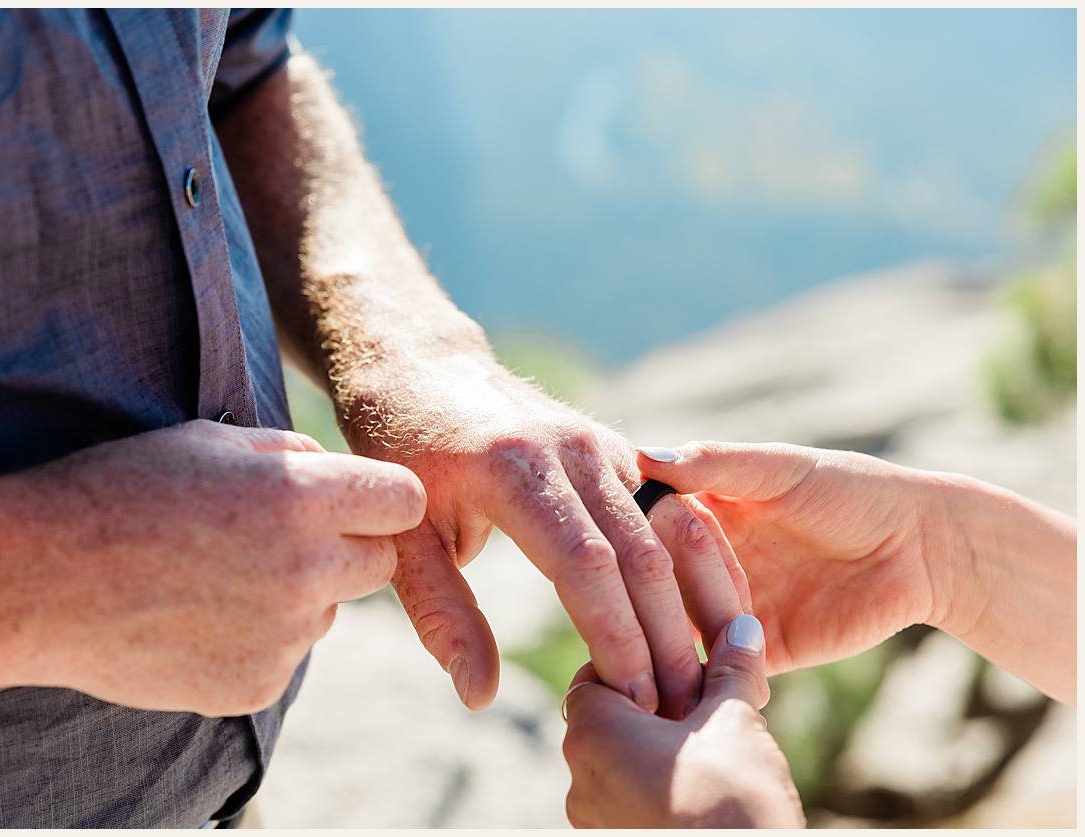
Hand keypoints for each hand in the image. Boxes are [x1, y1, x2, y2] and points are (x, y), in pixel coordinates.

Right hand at [0, 420, 425, 721]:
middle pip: (378, 563)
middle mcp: (307, 569)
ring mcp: (283, 637)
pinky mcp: (255, 686)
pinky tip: (187, 620)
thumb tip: (334, 471)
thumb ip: (287, 456)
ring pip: (325, 613)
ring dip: (292, 596)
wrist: (38, 579)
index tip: (344, 500)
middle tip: (269, 539)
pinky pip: (280, 657)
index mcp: (300, 498)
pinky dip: (249, 642)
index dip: (374, 498)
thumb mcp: (204, 441)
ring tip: (208, 579)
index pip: (403, 501)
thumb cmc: (115, 492)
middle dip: (342, 547)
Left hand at [340, 360, 702, 716]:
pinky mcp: (618, 449)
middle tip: (675, 709)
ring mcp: (603, 444)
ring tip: (690, 680)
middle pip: (640, 555)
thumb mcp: (403, 537)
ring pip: (665, 538)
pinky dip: (681, 574)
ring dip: (683, 611)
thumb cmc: (399, 457)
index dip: (614, 635)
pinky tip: (691, 626)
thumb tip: (477, 695)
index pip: (585, 565)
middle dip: (662, 638)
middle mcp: (572, 450)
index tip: (631, 697)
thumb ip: (441, 614)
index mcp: (515, 468)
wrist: (418, 368)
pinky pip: (664, 518)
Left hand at [561, 613, 805, 827]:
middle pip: (606, 719)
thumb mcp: (736, 723)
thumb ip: (730, 670)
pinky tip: (701, 790)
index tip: (680, 667)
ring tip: (710, 752)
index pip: (595, 673)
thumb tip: (743, 628)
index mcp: (591, 730)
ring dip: (655, 752)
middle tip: (704, 707)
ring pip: (617, 764)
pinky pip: (626, 802)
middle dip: (653, 709)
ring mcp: (592, 818)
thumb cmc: (732, 801)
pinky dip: (656, 788)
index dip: (639, 663)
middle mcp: (578, 775)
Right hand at [636, 441, 1077, 704]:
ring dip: (658, 644)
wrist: (924, 548)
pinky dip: (699, 677)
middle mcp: (705, 566)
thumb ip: (716, 464)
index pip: (643, 530)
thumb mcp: (780, 469)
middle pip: (652, 586)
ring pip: (676, 632)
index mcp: (701, 515)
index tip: (605, 545)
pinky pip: (720, 670)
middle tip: (618, 608)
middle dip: (636, 599)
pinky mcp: (762, 652)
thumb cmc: (852, 492)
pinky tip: (676, 678)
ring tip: (634, 653)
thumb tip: (645, 456)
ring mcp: (730, 611)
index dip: (624, 539)